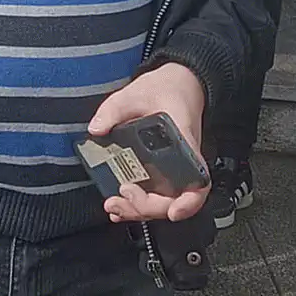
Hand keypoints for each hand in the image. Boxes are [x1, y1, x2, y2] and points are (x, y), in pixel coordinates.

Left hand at [88, 63, 208, 223]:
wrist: (179, 83)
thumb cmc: (166, 89)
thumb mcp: (136, 93)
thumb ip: (114, 109)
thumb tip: (96, 128)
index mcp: (185, 144)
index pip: (199, 181)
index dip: (189, 203)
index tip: (173, 212)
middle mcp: (185, 163)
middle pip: (176, 199)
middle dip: (148, 207)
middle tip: (120, 199)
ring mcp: (174, 169)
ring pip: (165, 201)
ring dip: (141, 210)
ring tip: (114, 206)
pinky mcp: (163, 169)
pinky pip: (156, 193)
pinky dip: (139, 204)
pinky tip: (120, 204)